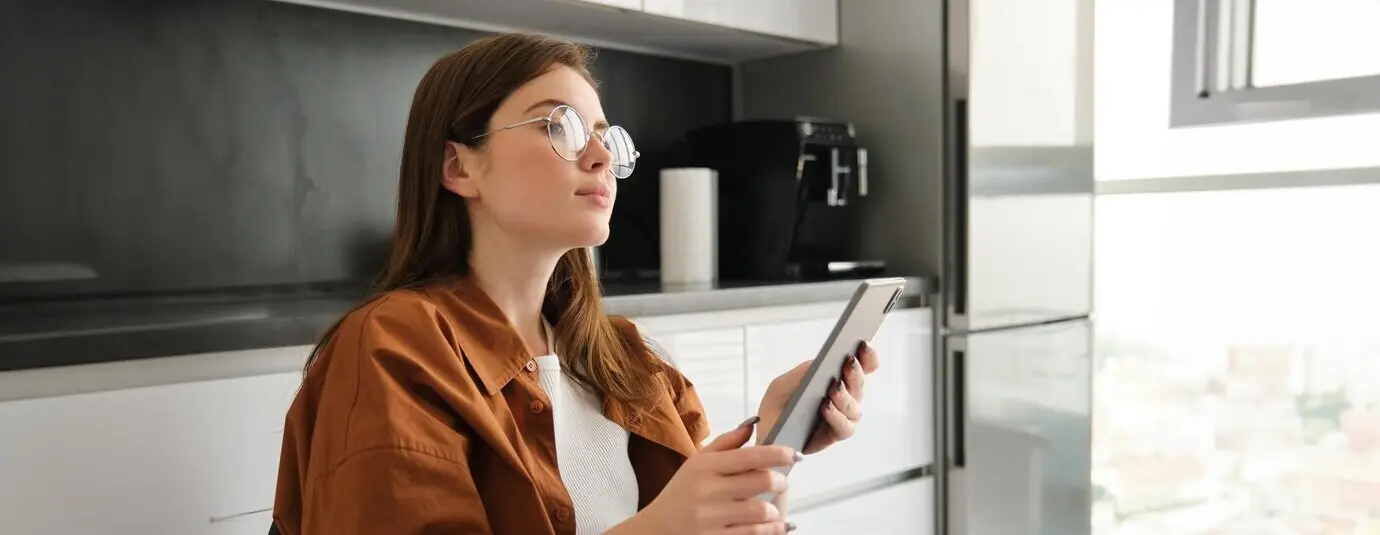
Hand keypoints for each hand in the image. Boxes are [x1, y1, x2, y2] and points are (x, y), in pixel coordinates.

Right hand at [626, 417, 799, 534]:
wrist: (655, 530)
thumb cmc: (681, 493)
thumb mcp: (697, 463)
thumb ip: (726, 443)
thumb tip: (753, 424)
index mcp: (704, 467)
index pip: (749, 456)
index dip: (778, 453)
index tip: (795, 453)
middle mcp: (707, 491)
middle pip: (760, 481)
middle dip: (779, 481)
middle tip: (781, 481)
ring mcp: (711, 518)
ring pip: (760, 510)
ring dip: (773, 509)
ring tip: (770, 507)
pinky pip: (754, 533)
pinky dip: (772, 529)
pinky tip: (777, 525)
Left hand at [756, 341, 878, 453]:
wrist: (765, 434)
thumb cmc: (777, 406)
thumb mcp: (783, 384)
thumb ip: (802, 372)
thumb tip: (822, 362)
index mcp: (837, 378)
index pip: (862, 366)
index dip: (868, 356)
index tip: (864, 343)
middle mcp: (845, 397)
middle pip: (859, 384)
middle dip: (855, 372)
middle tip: (848, 362)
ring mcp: (843, 416)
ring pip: (854, 407)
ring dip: (845, 397)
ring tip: (833, 388)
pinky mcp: (835, 435)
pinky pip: (845, 427)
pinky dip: (837, 416)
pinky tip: (826, 407)